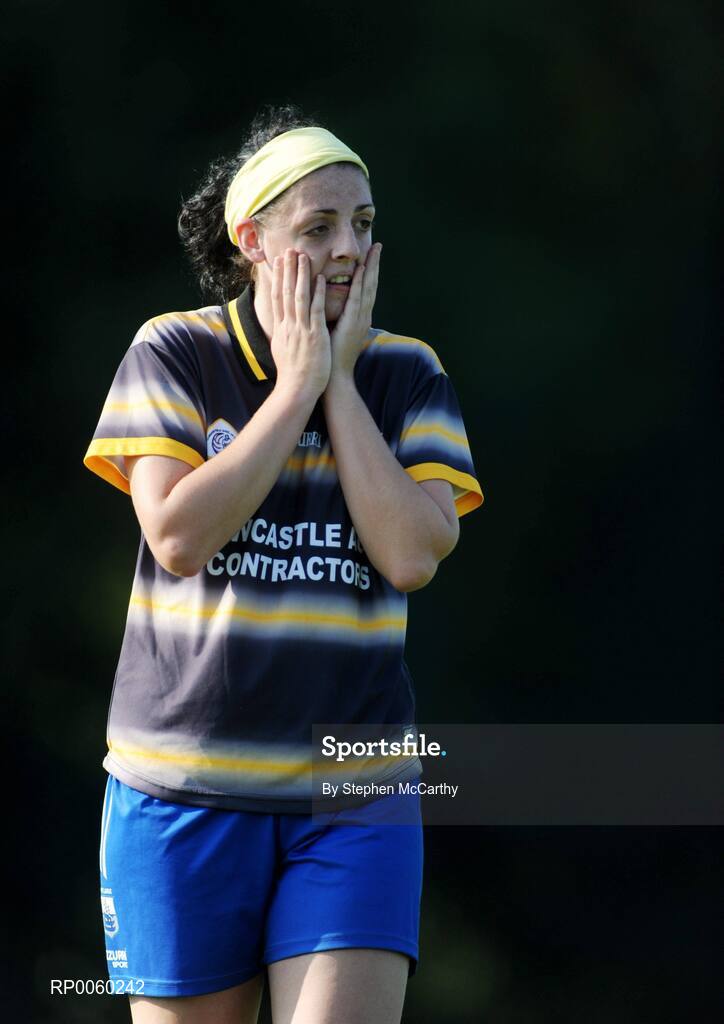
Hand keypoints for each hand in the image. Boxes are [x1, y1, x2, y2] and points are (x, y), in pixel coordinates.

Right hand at [270, 249, 330, 402]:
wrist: (296, 390)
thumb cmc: (293, 376)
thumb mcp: (282, 352)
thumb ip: (283, 337)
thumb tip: (280, 330)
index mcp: (281, 329)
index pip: (277, 299)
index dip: (277, 279)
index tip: (278, 263)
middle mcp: (288, 326)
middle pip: (284, 293)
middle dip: (286, 271)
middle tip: (287, 251)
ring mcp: (301, 330)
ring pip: (298, 297)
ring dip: (300, 275)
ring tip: (301, 256)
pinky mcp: (314, 335)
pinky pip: (315, 310)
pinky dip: (317, 294)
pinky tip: (319, 279)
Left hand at [328, 243, 381, 380]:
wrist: (335, 376)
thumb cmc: (332, 355)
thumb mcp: (336, 331)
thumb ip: (337, 316)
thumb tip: (330, 305)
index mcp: (359, 317)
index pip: (365, 289)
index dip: (369, 271)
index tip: (370, 254)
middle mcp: (363, 316)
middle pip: (371, 285)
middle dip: (374, 264)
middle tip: (378, 245)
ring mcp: (360, 319)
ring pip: (367, 288)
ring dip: (371, 269)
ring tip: (374, 251)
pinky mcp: (353, 323)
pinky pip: (357, 299)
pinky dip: (359, 284)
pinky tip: (361, 271)